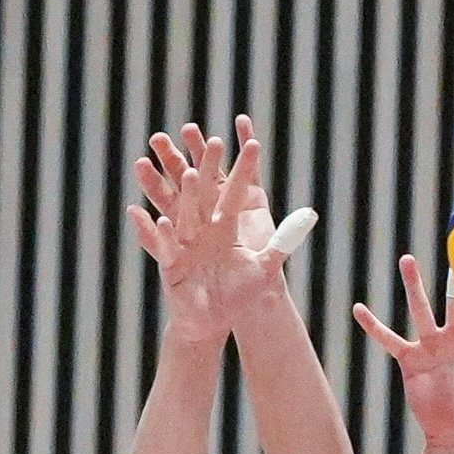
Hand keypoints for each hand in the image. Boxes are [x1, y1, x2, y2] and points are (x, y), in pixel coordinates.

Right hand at [131, 120, 305, 340]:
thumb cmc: (239, 294)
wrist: (214, 319)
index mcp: (225, 226)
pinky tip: (144, 214)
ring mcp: (184, 242)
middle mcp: (202, 228)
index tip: (252, 143)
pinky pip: (159, 245)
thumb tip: (309, 216)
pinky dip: (152, 232)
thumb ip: (282, 243)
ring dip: (173, 191)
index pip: (235, 191)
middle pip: (201, 190)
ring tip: (173, 169)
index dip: (244, 169)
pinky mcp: (170, 261)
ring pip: (177, 210)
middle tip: (202, 133)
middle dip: (201, 164)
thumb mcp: (264, 269)